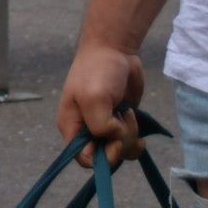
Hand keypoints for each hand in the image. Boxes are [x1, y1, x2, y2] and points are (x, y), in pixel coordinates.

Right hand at [57, 43, 145, 168]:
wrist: (114, 49)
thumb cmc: (98, 71)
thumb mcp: (94, 98)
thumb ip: (100, 126)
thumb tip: (116, 139)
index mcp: (72, 126)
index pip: (83, 158)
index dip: (101, 157)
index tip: (115, 141)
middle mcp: (86, 130)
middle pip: (105, 157)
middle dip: (119, 145)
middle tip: (123, 123)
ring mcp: (105, 126)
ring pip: (120, 151)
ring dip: (130, 137)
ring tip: (128, 114)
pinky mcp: (120, 122)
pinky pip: (130, 142)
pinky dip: (136, 134)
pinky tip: (133, 117)